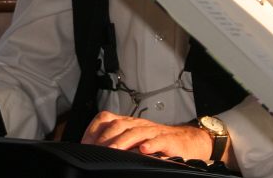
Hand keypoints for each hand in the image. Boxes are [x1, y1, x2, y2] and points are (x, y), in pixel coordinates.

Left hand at [80, 111, 212, 160]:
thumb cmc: (158, 143)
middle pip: (118, 124)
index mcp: (128, 124)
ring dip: (123, 141)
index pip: (106, 119)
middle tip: (96, 151)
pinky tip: (144, 150)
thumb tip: (93, 153)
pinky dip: (151, 144)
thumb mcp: (134, 142)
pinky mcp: (169, 141)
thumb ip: (117, 145)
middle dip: (105, 138)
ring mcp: (154, 131)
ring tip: (114, 151)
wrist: (187, 142)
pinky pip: (160, 140)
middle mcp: (139, 124)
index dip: (94, 131)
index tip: (84, 146)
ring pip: (136, 131)